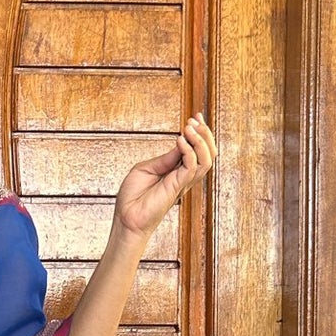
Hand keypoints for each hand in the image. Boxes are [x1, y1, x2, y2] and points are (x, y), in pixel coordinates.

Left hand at [113, 113, 216, 246]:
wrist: (126, 218)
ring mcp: (182, 183)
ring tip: (188, 128)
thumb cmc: (133, 196)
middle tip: (194, 120)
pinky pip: (192, 166)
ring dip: (200, 140)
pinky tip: (179, 140)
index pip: (197, 150)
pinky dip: (188, 150)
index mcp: (177, 172)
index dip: (200, 132)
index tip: (196, 116)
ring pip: (206, 160)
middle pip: (208, 154)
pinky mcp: (177, 187)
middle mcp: (184, 177)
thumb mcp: (147, 168)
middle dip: (205, 133)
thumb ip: (166, 158)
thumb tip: (181, 142)